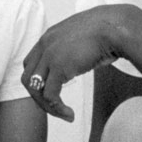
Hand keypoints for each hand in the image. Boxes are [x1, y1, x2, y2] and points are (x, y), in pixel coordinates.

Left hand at [21, 5, 141, 122]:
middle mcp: (44, 45)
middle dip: (39, 97)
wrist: (115, 27)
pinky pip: (50, 95)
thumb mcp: (82, 38)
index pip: (31, 64)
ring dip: (47, 106)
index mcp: (48, 38)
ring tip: (64, 114)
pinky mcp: (59, 67)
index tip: (53, 93)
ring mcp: (50, 55)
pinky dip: (57, 108)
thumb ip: (73, 49)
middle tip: (55, 108)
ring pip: (35, 89)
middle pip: (27, 78)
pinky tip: (70, 114)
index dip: (38, 82)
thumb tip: (79, 62)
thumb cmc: (107, 32)